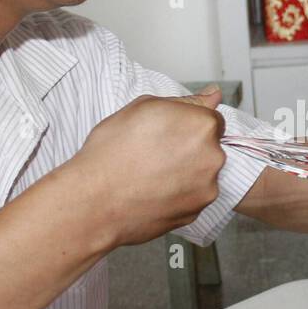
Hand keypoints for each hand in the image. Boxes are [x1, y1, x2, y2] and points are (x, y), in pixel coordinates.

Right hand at [66, 85, 225, 249]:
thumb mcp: (143, 108)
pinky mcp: (196, 213)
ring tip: (152, 175)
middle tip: (156, 154)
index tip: (170, 133)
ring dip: (185, 173)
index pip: (211, 120)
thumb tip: (211, 95)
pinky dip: (178, 195)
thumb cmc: (112, 153)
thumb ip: (185, 101)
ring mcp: (206, 188)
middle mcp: (213, 157)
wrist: (94, 200)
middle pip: (210, 148)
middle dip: (190, 150)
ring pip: (202, 175)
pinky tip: (154, 191)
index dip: (187, 125)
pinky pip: (192, 198)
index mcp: (202, 125)